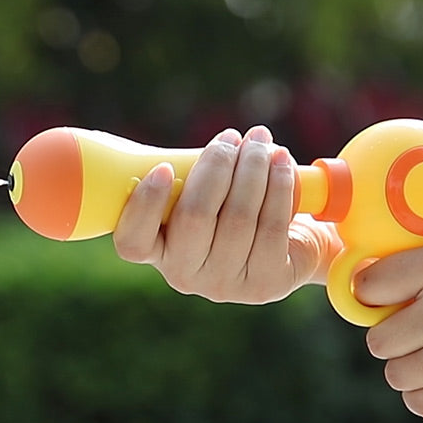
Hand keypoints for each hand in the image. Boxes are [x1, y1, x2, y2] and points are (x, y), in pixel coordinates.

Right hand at [113, 125, 340, 303]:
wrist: (289, 245)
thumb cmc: (231, 208)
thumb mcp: (200, 192)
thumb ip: (186, 173)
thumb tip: (198, 143)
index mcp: (156, 252)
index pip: (133, 242)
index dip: (145, 206)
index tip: (164, 168)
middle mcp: (185, 275)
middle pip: (194, 217)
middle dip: (216, 166)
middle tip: (231, 138)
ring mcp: (224, 284)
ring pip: (238, 217)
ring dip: (252, 167)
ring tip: (260, 140)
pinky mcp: (265, 284)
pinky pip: (271, 225)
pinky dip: (279, 184)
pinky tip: (280, 161)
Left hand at [354, 238, 422, 417]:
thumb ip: (412, 267)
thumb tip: (353, 285)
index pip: (367, 287)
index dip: (372, 297)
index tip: (386, 301)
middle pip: (377, 341)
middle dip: (394, 340)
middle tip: (421, 334)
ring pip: (396, 375)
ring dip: (413, 370)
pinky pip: (420, 404)